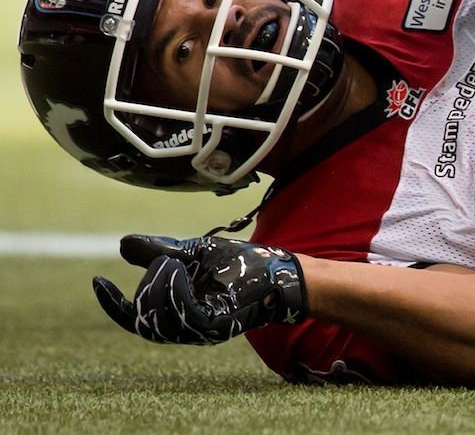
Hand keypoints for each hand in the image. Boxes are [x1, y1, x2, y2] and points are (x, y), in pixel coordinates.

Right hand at [92, 235, 306, 344]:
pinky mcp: (217, 325)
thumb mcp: (192, 252)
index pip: (135, 318)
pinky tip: (178, 269)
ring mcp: (201, 330)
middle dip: (147, 283)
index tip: (98, 280)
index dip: (113, 304)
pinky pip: (185, 315)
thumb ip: (159, 252)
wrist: (276, 269)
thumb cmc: (239, 263)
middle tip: (167, 260)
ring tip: (174, 262)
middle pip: (143, 317)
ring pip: (160, 320)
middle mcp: (186, 327)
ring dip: (159, 285)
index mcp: (178, 312)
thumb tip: (123, 245)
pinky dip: (175, 291)